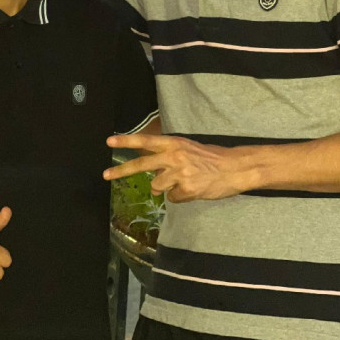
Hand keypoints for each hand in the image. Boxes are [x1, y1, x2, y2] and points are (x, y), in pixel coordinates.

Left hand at [104, 134, 256, 201]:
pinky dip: (180, 197)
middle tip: (105, 175)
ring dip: (166, 188)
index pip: (146, 140)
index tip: (109, 141)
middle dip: (121, 171)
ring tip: (184, 182)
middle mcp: (174, 156)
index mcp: (174, 143)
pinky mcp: (186, 190)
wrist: (234, 168)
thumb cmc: (211, 158)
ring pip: (157, 187)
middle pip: (142, 164)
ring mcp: (179, 174)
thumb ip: (168, 158)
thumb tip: (153, 178)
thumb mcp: (187, 149)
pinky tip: (193, 190)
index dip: (127, 141)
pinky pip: (173, 198)